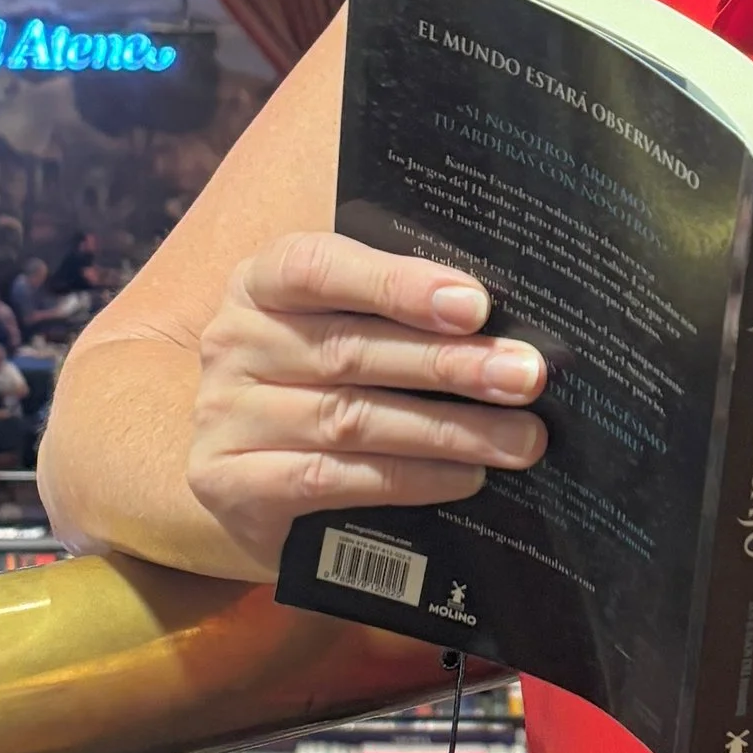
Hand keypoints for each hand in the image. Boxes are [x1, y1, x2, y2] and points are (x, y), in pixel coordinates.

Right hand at [188, 232, 545, 572]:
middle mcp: (233, 343)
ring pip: (349, 419)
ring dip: (446, 429)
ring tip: (520, 439)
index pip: (316, 267)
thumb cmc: (307, 385)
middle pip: (348, 349)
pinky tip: (465, 477)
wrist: (230, 476)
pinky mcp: (232, 486)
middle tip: (526, 376)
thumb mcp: (330, 329)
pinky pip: (331, 480)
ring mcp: (225, 417)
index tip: (474, 303)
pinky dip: (408, 479)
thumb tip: (504, 325)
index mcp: (258, 284)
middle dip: (449, 363)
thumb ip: (392, 315)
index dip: (395, 283)